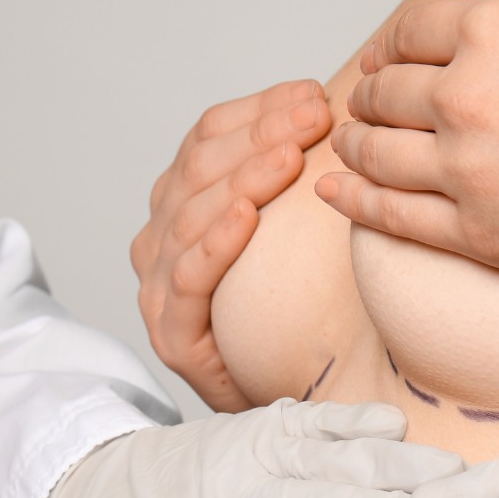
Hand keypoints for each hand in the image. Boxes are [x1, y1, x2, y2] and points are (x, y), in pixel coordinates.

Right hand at [134, 80, 332, 411]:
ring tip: (289, 154)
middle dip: (259, 134)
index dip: (258, 109)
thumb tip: (337, 107)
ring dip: (242, 177)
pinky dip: (213, 244)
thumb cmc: (294, 314)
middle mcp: (162, 237)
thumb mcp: (298, 233)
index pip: (209, 137)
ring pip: (190, 214)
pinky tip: (244, 217)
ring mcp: (160, 286)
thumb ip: (299, 177)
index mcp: (186, 202)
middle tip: (314, 116)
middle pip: (199, 167)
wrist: (283, 403)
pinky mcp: (172, 335)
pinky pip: (188, 280)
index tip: (313, 94)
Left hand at [317, 0, 498, 311]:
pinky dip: (352, 203)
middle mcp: (468, 95)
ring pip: (377, 153)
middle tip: (370, 103)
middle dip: (374, 92)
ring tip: (350, 146)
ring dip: (355, 144)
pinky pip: (390, 217)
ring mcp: (465, 170)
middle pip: (387, 89)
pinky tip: (335, 195)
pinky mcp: (474, 235)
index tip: (393, 57)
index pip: (417, 29)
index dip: (400, 42)